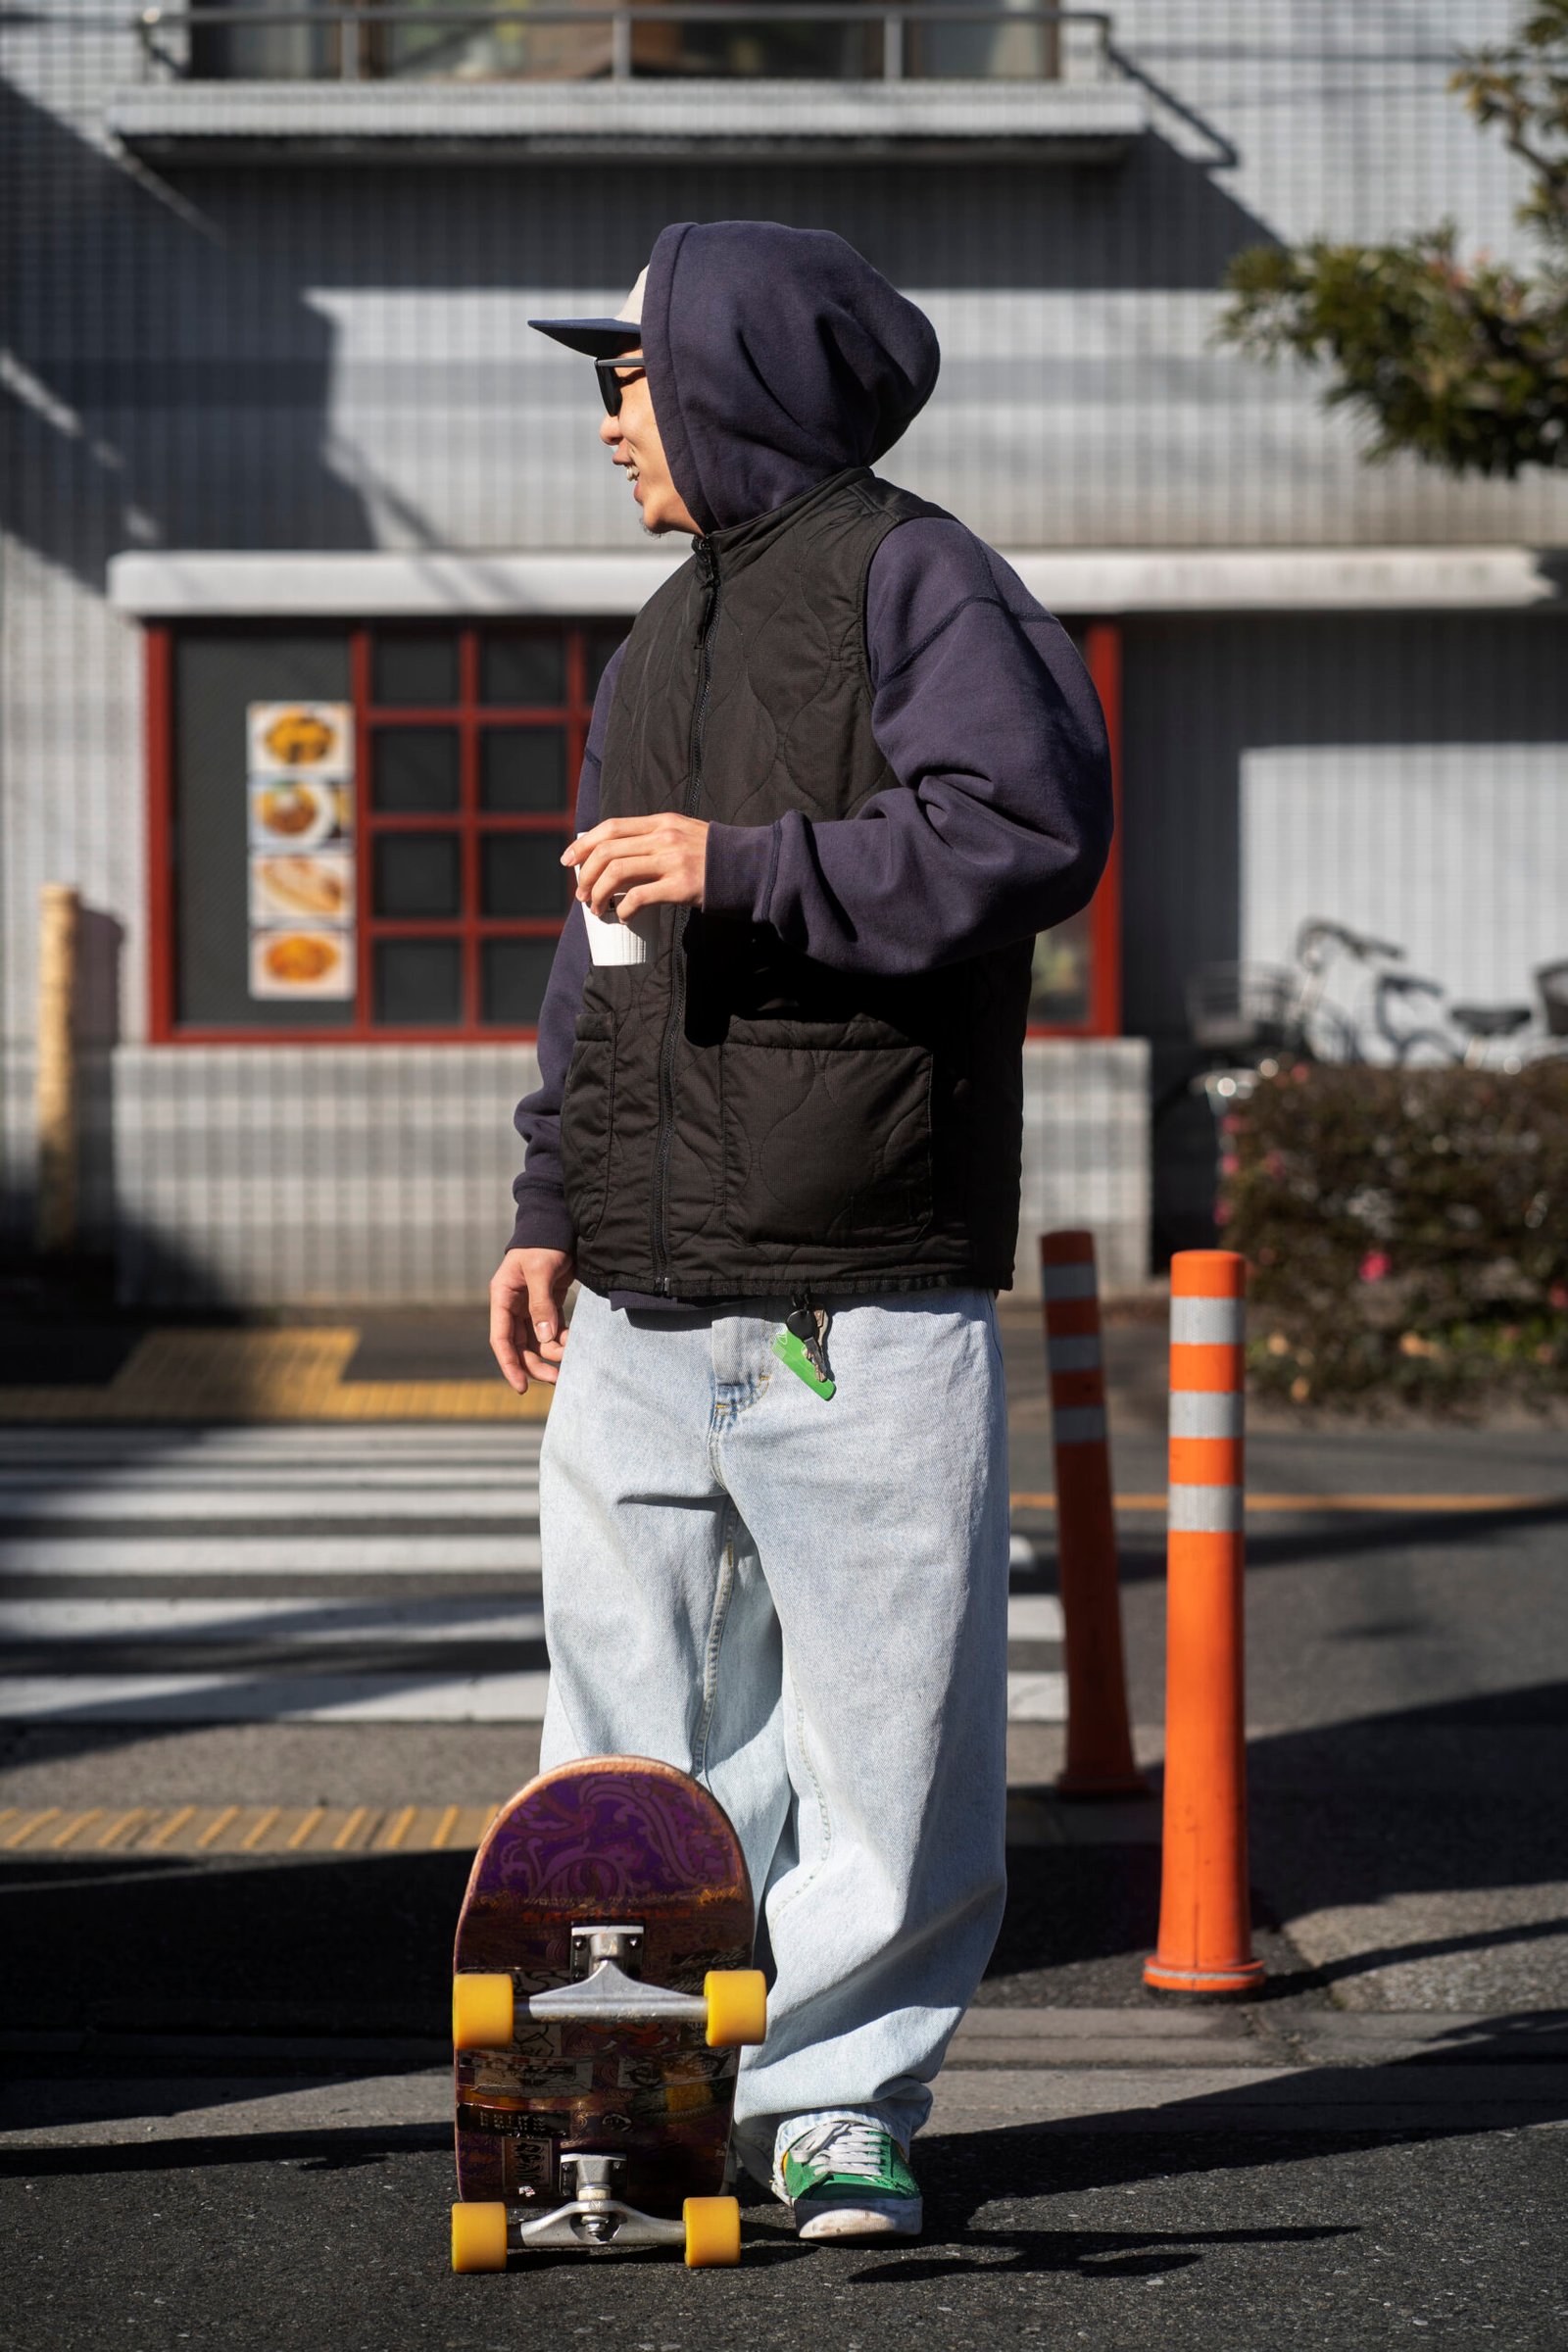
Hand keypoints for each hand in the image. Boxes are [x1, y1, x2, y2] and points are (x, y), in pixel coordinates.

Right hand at [489, 1247, 573, 1392]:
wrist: (557, 1223)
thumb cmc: (543, 1243)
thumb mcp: (540, 1270)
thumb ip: (541, 1303)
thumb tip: (545, 1338)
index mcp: (502, 1297)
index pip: (501, 1339)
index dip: (509, 1365)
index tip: (521, 1387)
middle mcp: (513, 1305)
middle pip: (520, 1346)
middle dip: (536, 1365)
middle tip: (557, 1379)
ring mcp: (531, 1306)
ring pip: (537, 1341)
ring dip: (552, 1353)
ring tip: (572, 1357)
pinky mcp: (548, 1303)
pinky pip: (552, 1329)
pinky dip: (562, 1339)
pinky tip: (574, 1343)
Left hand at [563, 815, 707, 921]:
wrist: (750, 867)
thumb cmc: (714, 856)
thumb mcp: (684, 834)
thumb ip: (657, 838)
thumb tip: (620, 858)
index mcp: (661, 822)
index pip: (611, 827)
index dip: (583, 844)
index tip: (568, 861)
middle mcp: (664, 837)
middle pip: (608, 851)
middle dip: (586, 876)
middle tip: (581, 895)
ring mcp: (672, 861)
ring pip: (617, 873)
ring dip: (598, 894)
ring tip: (597, 909)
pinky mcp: (681, 886)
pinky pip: (639, 897)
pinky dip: (623, 909)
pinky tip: (622, 917)